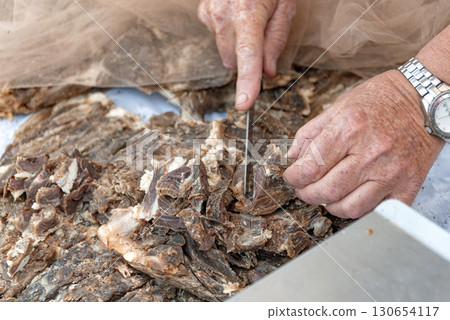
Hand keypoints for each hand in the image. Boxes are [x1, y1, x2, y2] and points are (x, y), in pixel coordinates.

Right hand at [198, 0, 295, 109]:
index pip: (248, 57)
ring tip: (250, 19)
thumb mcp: (286, 5)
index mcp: (248, 13)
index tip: (244, 104)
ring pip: (226, 51)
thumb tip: (267, 71)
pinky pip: (217, 37)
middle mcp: (223, 15)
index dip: (247, 83)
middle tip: (263, 35)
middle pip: (235, 60)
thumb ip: (276, 39)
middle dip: (250, 59)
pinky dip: (229, 33)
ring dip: (239, 45)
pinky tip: (236, 14)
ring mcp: (209, 13)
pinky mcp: (203, 12)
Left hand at [283, 70, 444, 218]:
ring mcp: (392, 172)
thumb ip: (310, 132)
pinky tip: (352, 198)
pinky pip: (379, 211)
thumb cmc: (382, 99)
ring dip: (330, 206)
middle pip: (327, 191)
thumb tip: (292, 157)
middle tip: (304, 189)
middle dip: (307, 194)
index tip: (292, 177)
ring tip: (326, 196)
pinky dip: (360, 210)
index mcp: (349, 128)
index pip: (311, 167)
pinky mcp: (409, 185)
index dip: (294, 177)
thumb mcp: (339, 105)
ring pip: (350, 208)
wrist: (426, 100)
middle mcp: (371, 152)